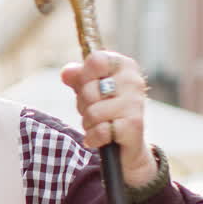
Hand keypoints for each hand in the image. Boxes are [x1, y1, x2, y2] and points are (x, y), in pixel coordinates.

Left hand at [60, 50, 156, 187]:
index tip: (91, 86)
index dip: (85, 76)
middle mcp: (133, 81)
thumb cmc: (106, 110)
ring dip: (89, 123)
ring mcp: (135, 103)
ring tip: (101, 124)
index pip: (96, 60)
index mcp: (124, 66)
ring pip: (93, 112)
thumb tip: (67, 72)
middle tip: (96, 111)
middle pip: (89, 89)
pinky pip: (101, 130)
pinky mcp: (134, 125)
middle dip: (84, 105)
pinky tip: (101, 138)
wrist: (126, 143)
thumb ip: (77, 78)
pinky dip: (94, 137)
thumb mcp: (89, 90)